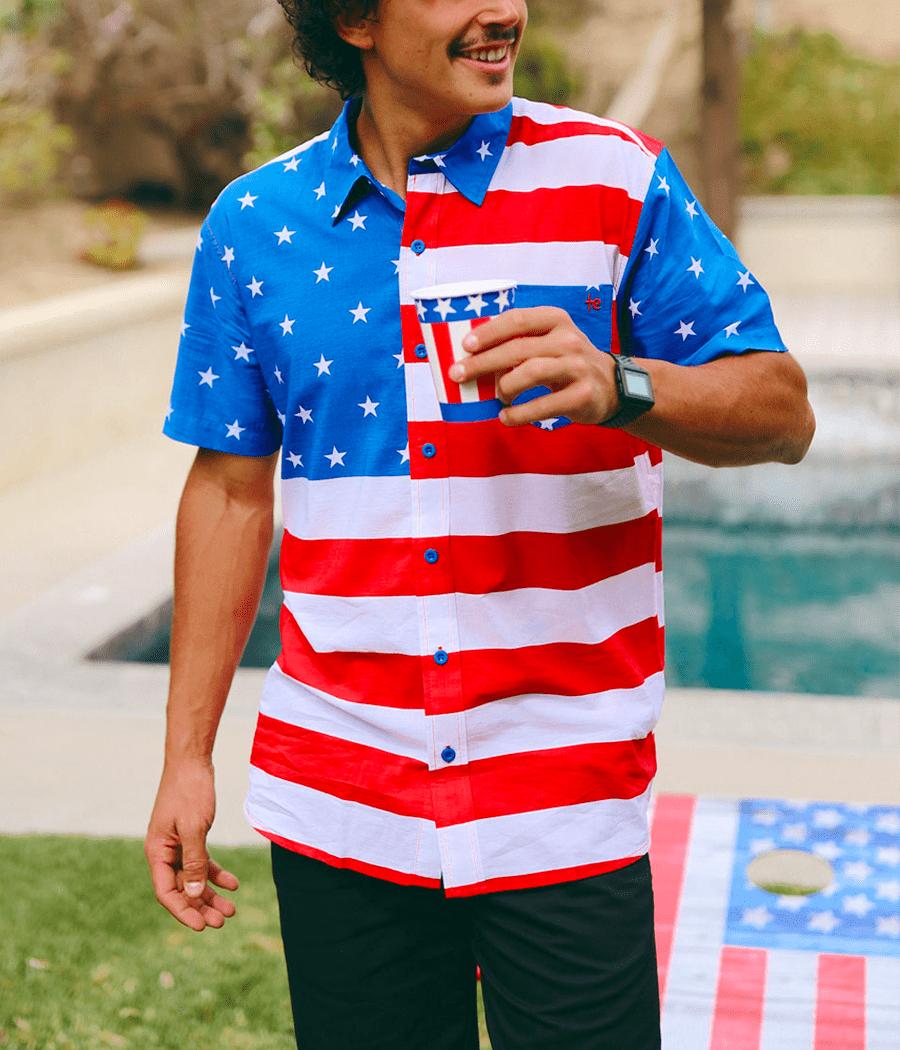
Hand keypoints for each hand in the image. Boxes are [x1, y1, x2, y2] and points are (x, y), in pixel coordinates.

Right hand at [144, 759, 238, 930]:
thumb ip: (193, 861)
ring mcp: (177, 845)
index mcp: (156, 852)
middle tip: (223, 921)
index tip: (203, 926)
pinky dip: (216, 874)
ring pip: (193, 878)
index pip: (166, 892)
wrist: (192, 762)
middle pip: (181, 889)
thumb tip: (192, 893)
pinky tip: (232, 884)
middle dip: (201, 906)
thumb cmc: (189, 792)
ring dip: (210, 894)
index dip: (184, 911)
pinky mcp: (190, 837)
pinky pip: (202, 862)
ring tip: (231, 909)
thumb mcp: (194, 828)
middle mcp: (163, 852)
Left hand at [447, 307, 619, 425]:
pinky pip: (543, 405)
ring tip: (496, 397)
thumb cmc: (567, 361)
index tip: (465, 344)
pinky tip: (505, 417)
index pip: (518, 320)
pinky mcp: (582, 395)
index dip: (489, 332)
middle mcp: (568, 340)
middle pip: (518, 349)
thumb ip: (520, 341)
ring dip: (504, 387)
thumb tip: (471, 354)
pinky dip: (519, 414)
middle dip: (482, 362)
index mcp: (555, 320)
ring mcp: (578, 367)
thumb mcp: (550, 340)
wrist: (611, 386)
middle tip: (458, 374)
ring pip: (531, 373)